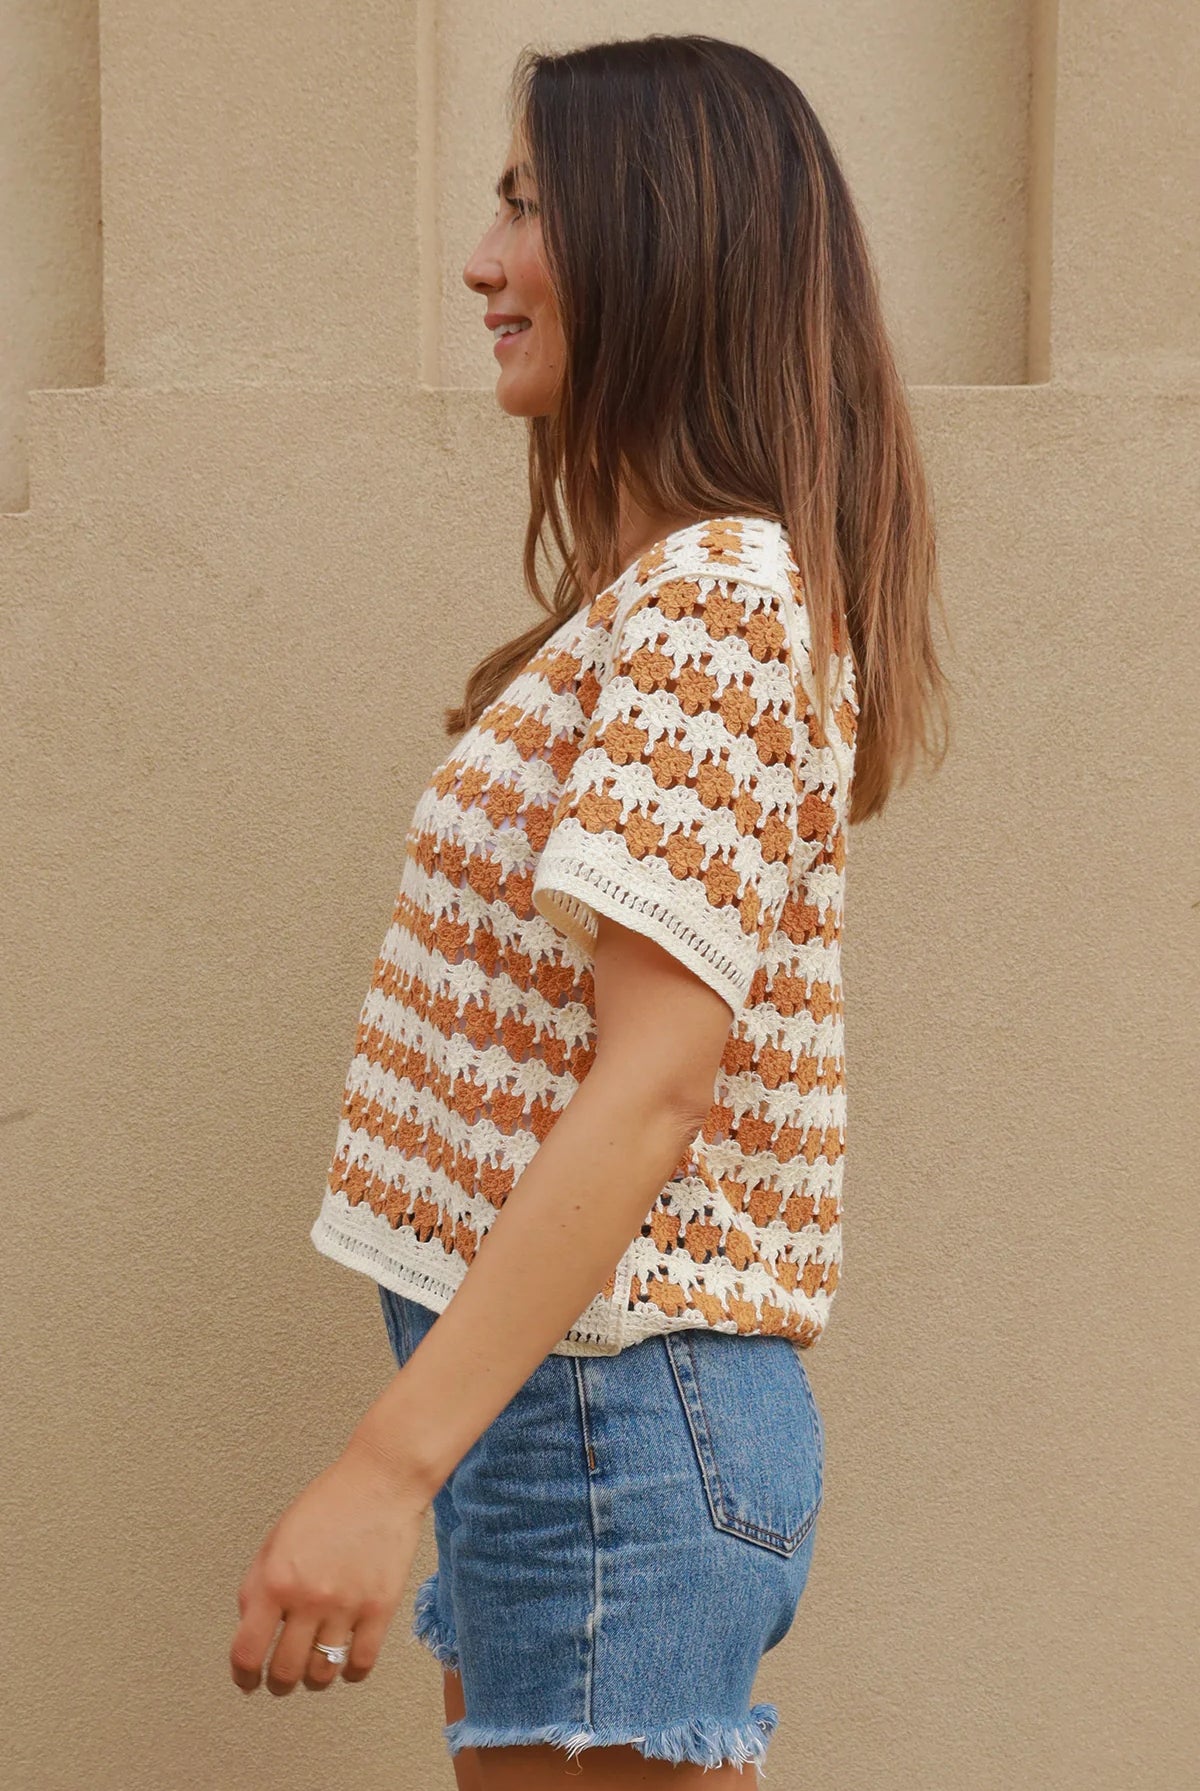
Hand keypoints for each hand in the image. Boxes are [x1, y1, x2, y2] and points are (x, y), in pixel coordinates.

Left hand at [229, 1439, 428, 1694]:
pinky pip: (361, 1663)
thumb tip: (250, 1628)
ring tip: (313, 1667)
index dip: (243, 1676)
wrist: (381, 1481)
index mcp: (277, 1579)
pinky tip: (345, 1660)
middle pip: (285, 1672)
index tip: (247, 1681)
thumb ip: (257, 1585)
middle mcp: (309, 1597)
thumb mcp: (277, 1538)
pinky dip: (350, 1672)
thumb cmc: (330, 1503)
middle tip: (279, 1679)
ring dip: (312, 1679)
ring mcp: (347, 1605)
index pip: (247, 1652)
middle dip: (277, 1683)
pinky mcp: (380, 1608)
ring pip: (322, 1674)